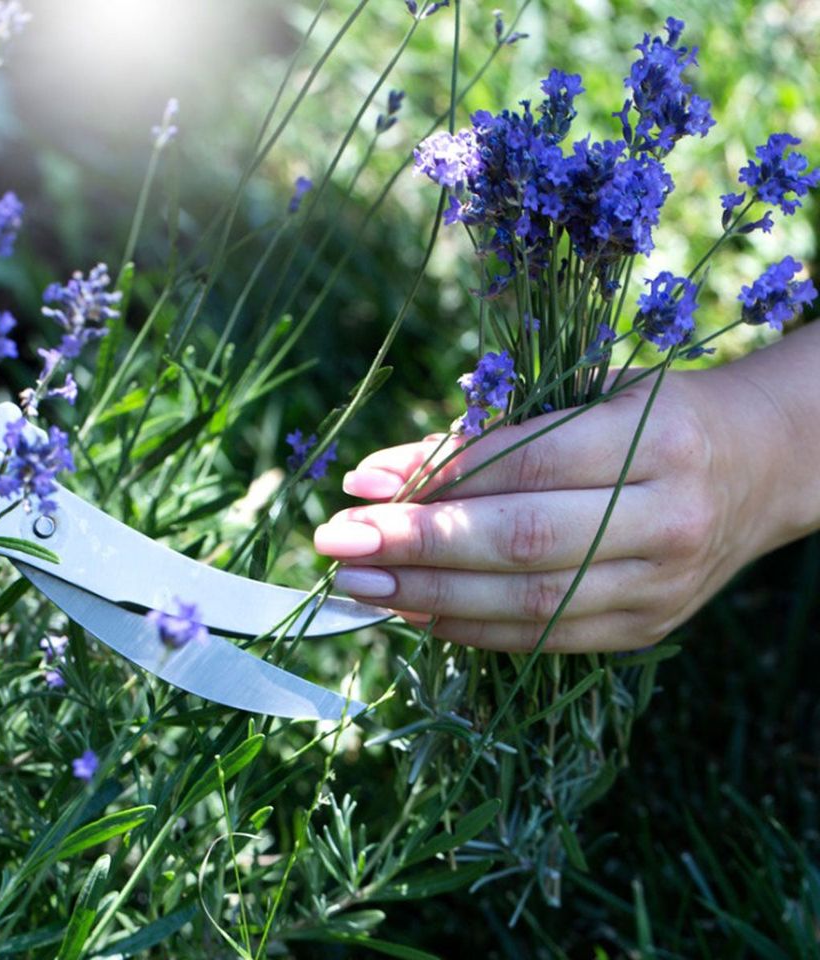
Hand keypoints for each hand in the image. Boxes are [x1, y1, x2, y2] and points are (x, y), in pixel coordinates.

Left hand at [314, 365, 801, 651]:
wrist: (764, 467)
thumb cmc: (655, 413)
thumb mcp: (585, 393)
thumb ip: (487, 432)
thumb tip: (376, 478)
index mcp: (658, 439)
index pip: (528, 465)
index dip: (438, 479)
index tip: (360, 489)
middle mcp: (667, 517)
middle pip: (523, 542)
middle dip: (418, 547)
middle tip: (337, 545)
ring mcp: (662, 585)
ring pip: (530, 603)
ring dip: (428, 598)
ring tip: (357, 587)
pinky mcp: (647, 627)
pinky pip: (545, 638)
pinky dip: (469, 628)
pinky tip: (411, 611)